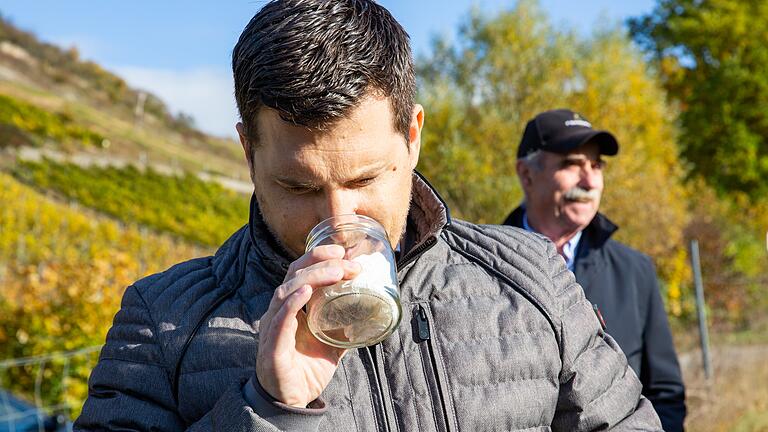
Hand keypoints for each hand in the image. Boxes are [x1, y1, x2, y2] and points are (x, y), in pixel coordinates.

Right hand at [256, 244, 360, 406]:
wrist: (292, 401)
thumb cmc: (306, 369)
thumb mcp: (332, 342)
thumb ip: (345, 326)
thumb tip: (370, 312)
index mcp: (292, 307)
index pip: (300, 271)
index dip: (318, 256)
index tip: (343, 250)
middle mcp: (279, 313)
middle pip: (294, 275)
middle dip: (321, 264)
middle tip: (348, 262)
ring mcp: (273, 328)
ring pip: (285, 292)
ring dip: (311, 279)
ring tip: (335, 272)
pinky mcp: (272, 348)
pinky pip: (279, 322)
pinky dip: (291, 305)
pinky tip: (304, 293)